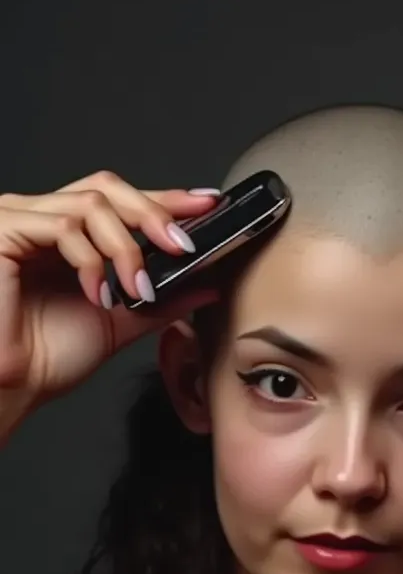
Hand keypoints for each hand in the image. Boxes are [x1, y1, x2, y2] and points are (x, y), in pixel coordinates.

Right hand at [0, 171, 220, 438]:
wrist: (12, 385)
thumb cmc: (48, 356)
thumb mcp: (124, 320)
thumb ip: (165, 298)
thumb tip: (211, 283)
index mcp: (68, 234)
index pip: (121, 200)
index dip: (166, 198)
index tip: (208, 203)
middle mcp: (41, 217)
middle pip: (107, 188)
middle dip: (154, 214)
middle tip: (183, 246)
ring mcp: (18, 219)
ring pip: (91, 205)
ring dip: (126, 249)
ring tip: (137, 289)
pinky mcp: (2, 231)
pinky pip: (62, 228)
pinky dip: (92, 262)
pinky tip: (98, 296)